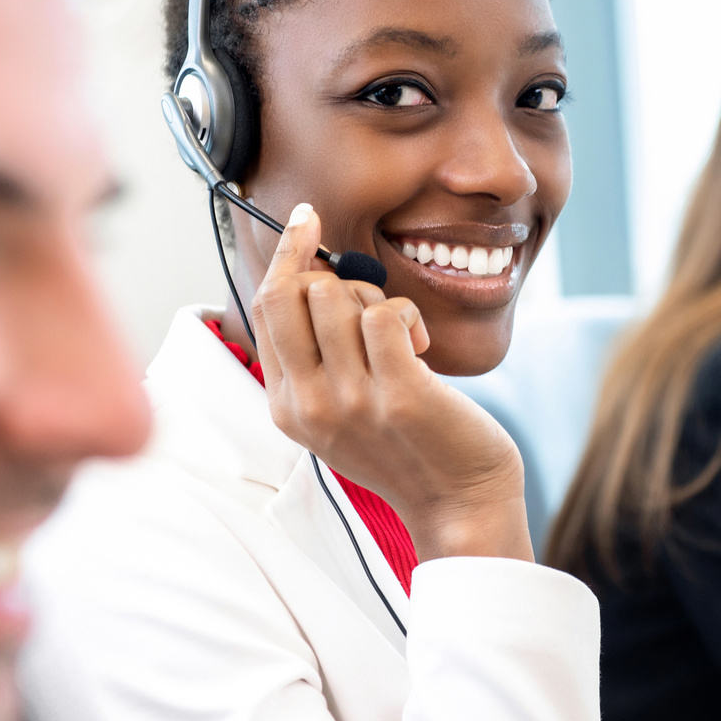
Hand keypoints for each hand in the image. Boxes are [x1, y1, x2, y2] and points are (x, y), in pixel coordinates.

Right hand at [250, 203, 532, 563]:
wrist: (457, 501)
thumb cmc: (406, 444)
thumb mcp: (339, 409)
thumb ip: (315, 355)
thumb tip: (313, 273)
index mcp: (285, 406)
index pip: (263, 307)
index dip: (287, 255)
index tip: (306, 219)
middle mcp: (309, 406)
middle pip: (293, 293)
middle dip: (337, 279)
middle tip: (374, 312)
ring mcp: (351, 402)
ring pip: (337, 297)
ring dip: (378, 300)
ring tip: (402, 338)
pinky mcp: (398, 395)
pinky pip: (385, 315)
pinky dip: (408, 316)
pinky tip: (422, 346)